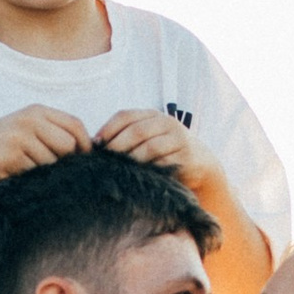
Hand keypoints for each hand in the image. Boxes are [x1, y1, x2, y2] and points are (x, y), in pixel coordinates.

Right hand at [0, 106, 94, 183]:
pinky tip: (17, 173)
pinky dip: (32, 178)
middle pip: (69, 145)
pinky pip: (37, 172)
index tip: (84, 160)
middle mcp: (30, 120)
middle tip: (54, 169)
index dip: (85, 144)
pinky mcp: (12, 156)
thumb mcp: (27, 129)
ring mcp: (21, 137)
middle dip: (66, 161)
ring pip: (53, 162)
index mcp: (37, 111)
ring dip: (46, 172)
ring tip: (28, 169)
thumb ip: (53, 132)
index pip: (75, 124)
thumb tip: (89, 148)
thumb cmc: (2, 145)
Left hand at [93, 108, 219, 192]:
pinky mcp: (186, 157)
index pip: (125, 116)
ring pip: (149, 147)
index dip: (108, 129)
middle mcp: (167, 123)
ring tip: (118, 170)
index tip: (95, 145)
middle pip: (136, 131)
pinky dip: (148, 170)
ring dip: (131, 160)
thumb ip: (127, 137)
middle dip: (117, 146)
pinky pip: (163, 164)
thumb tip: (93, 144)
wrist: (200, 163)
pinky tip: (137, 178)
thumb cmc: (164, 153)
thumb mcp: (148, 138)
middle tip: (104, 161)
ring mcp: (178, 138)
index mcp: (153, 115)